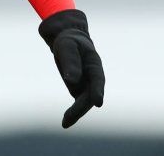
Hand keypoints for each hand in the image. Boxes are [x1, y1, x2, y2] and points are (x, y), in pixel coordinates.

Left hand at [38, 9, 104, 127]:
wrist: (68, 40)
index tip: (98, 102)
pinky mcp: (79, 90)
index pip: (97, 79)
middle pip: (90, 95)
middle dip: (81, 107)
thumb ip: (70, 62)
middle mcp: (93, 77)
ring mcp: (87, 85)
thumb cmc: (69, 41)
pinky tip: (66, 122)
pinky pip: (78, 104)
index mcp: (94, 64)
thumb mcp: (67, 47)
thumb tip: (71, 80)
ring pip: (84, 102)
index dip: (98, 91)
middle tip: (69, 117)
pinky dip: (73, 113)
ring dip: (77, 113)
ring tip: (65, 123)